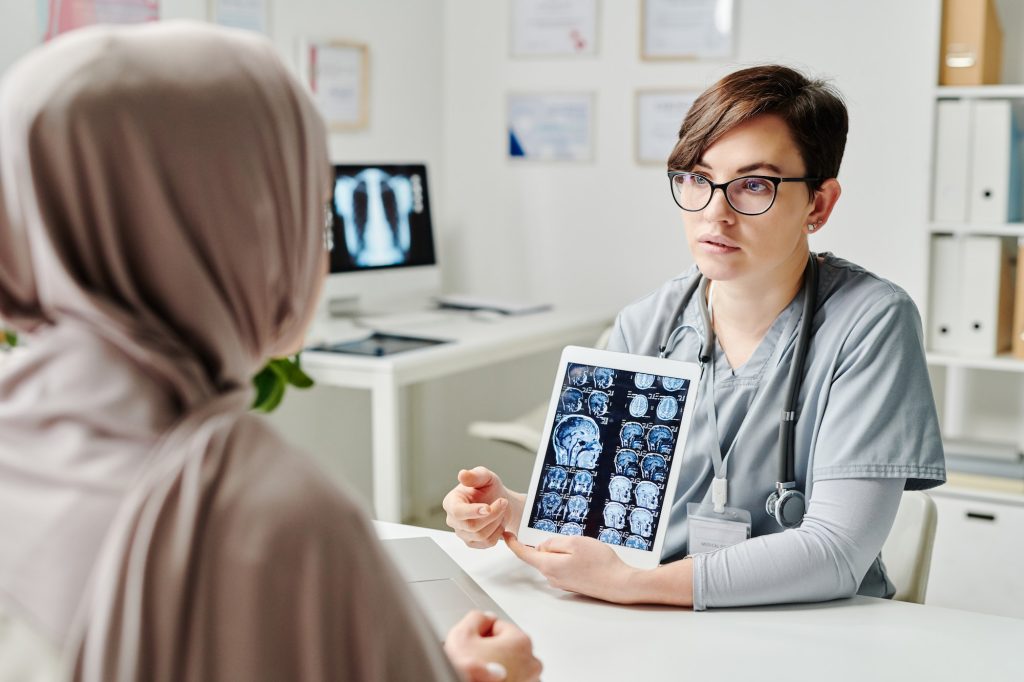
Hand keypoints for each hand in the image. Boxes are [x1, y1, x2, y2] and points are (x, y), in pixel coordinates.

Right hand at [443, 467, 524, 547]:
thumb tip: (462, 474)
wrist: (499, 501)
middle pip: (471, 526)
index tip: (488, 508)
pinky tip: (499, 521)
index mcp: (451, 502)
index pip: (457, 511)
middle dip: (493, 514)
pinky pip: (487, 543)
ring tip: (501, 510)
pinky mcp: (472, 542)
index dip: (473, 511)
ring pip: (481, 536)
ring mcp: (462, 533)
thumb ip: (475, 475)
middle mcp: (453, 519)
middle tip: (503, 502)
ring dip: (497, 522)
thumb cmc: (489, 489)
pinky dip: (498, 532)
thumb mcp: (485, 477)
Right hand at [444, 610, 541, 681]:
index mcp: (521, 641)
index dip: (480, 634)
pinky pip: (513, 678)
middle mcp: (532, 661)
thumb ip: (476, 618)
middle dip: (491, 650)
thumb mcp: (462, 636)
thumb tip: (484, 618)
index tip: (473, 645)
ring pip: (510, 664)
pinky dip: (502, 679)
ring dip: (498, 665)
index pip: (498, 626)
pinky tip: (487, 680)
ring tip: (481, 674)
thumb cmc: (470, 674)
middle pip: (506, 645)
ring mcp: (530, 679)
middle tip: (475, 660)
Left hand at [504, 531, 640, 603]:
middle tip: (572, 539)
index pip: (524, 554)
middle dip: (550, 545)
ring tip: (585, 549)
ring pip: (554, 561)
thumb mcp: (574, 542)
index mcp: (549, 566)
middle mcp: (552, 577)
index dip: (513, 543)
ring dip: (563, 552)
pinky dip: (571, 559)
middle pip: (541, 556)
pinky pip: (564, 567)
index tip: (506, 534)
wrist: (620, 584)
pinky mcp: (573, 584)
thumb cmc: (600, 563)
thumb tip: (542, 547)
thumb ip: (553, 543)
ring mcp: (563, 583)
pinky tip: (587, 558)